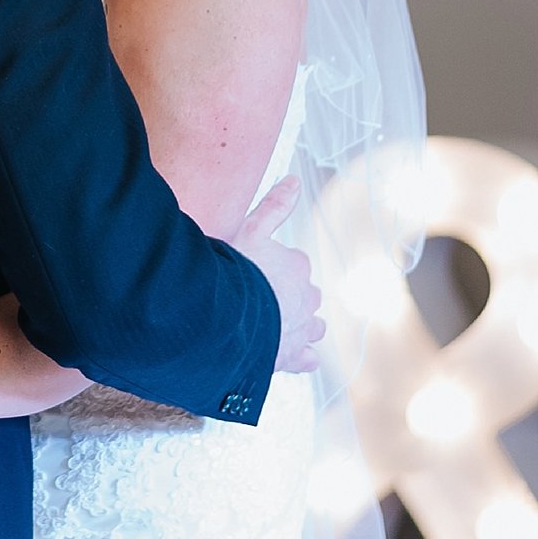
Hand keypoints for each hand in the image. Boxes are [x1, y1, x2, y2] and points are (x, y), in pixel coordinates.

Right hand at [230, 176, 323, 372]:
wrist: (226, 317)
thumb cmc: (234, 271)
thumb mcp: (250, 229)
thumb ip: (274, 205)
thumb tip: (295, 179)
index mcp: (296, 265)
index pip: (293, 264)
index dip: (272, 267)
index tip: (253, 270)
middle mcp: (306, 297)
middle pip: (304, 295)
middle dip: (288, 296)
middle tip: (258, 298)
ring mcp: (302, 329)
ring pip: (312, 326)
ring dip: (299, 324)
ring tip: (275, 325)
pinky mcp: (293, 356)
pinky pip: (307, 358)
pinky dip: (303, 356)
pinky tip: (291, 354)